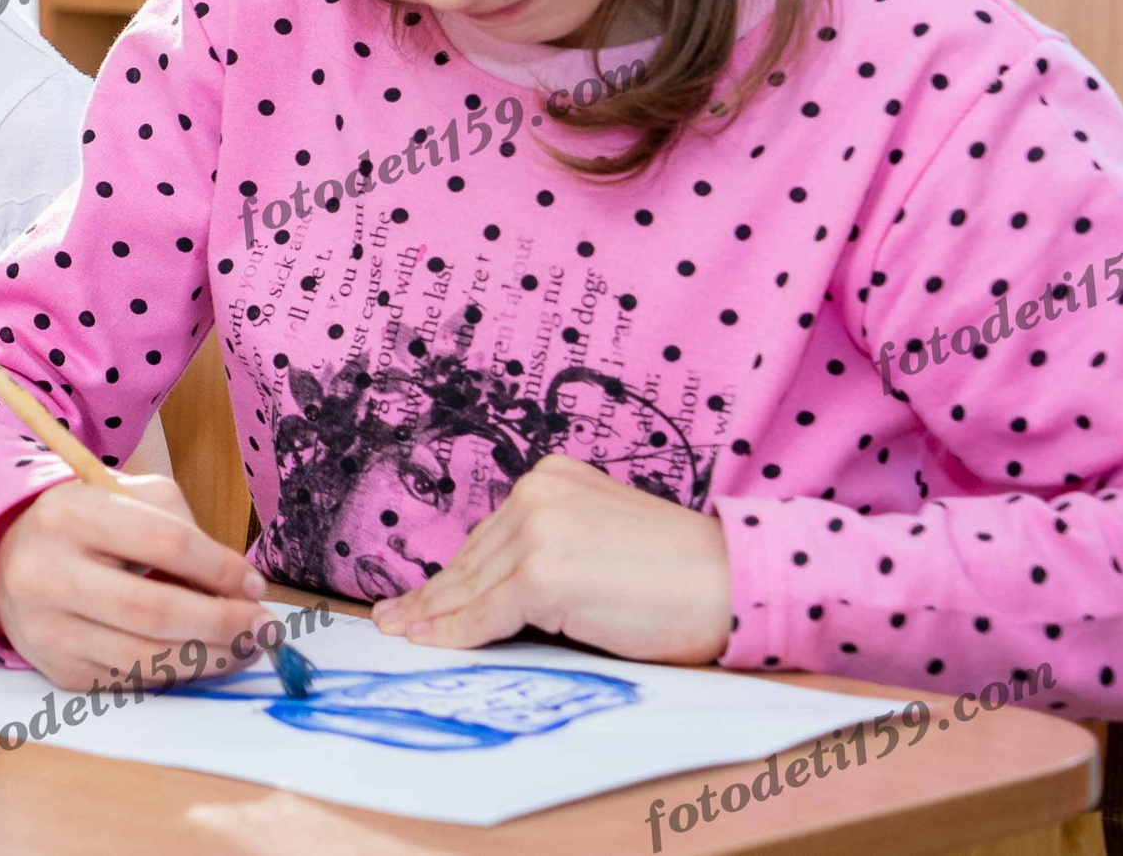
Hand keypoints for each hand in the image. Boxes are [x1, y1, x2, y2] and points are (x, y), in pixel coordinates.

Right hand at [0, 474, 273, 691]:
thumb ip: (180, 527)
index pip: (163, 543)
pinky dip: (175, 672)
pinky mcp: (57, 670)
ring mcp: (48, 629)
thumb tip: (236, 587)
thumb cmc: (85, 524)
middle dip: (221, 623)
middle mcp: (48, 573)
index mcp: (70, 514)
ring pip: (144, 656)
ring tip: (245, 649)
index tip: (254, 585)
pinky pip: (131, 679)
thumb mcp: (125, 498)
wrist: (7, 559)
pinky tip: (201, 658)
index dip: (219, 567)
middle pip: (154, 610)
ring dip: (209, 658)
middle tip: (264, 628)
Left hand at [370, 454, 732, 661]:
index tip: (416, 596)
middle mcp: (537, 494)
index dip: (451, 574)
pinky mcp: (543, 576)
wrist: (730, 582)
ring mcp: (538, 533)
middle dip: (432, 596)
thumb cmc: (678, 573)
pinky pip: (486, 615)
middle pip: (471, 561)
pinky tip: (430, 645)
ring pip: (471, 588)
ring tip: (401, 634)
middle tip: (393, 619)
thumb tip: (494, 591)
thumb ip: (550, 548)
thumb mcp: (600, 538)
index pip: (488, 537)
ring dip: (433, 617)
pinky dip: (456, 635)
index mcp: (551, 478)